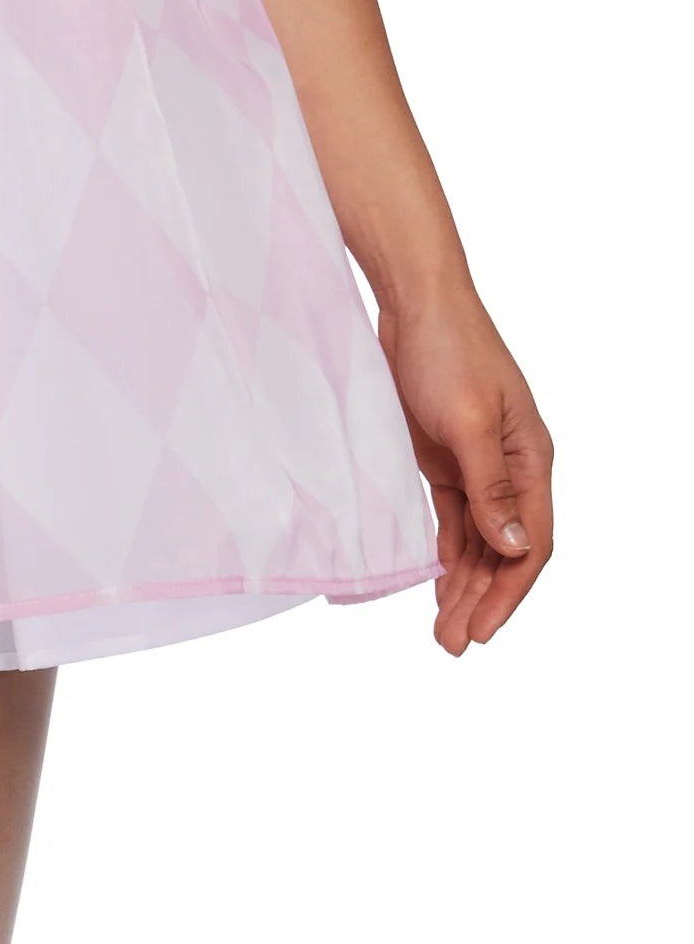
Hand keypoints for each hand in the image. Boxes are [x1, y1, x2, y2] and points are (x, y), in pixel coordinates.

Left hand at [377, 288, 551, 653]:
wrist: (413, 299)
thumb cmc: (449, 348)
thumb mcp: (469, 419)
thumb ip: (490, 485)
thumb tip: (512, 547)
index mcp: (530, 460)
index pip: (530, 543)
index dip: (508, 592)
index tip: (482, 631)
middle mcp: (510, 467)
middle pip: (502, 550)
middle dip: (480, 598)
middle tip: (452, 644)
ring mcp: (476, 462)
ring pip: (475, 539)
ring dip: (461, 583)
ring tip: (442, 628)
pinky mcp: (442, 455)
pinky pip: (452, 516)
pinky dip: (445, 550)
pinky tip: (434, 580)